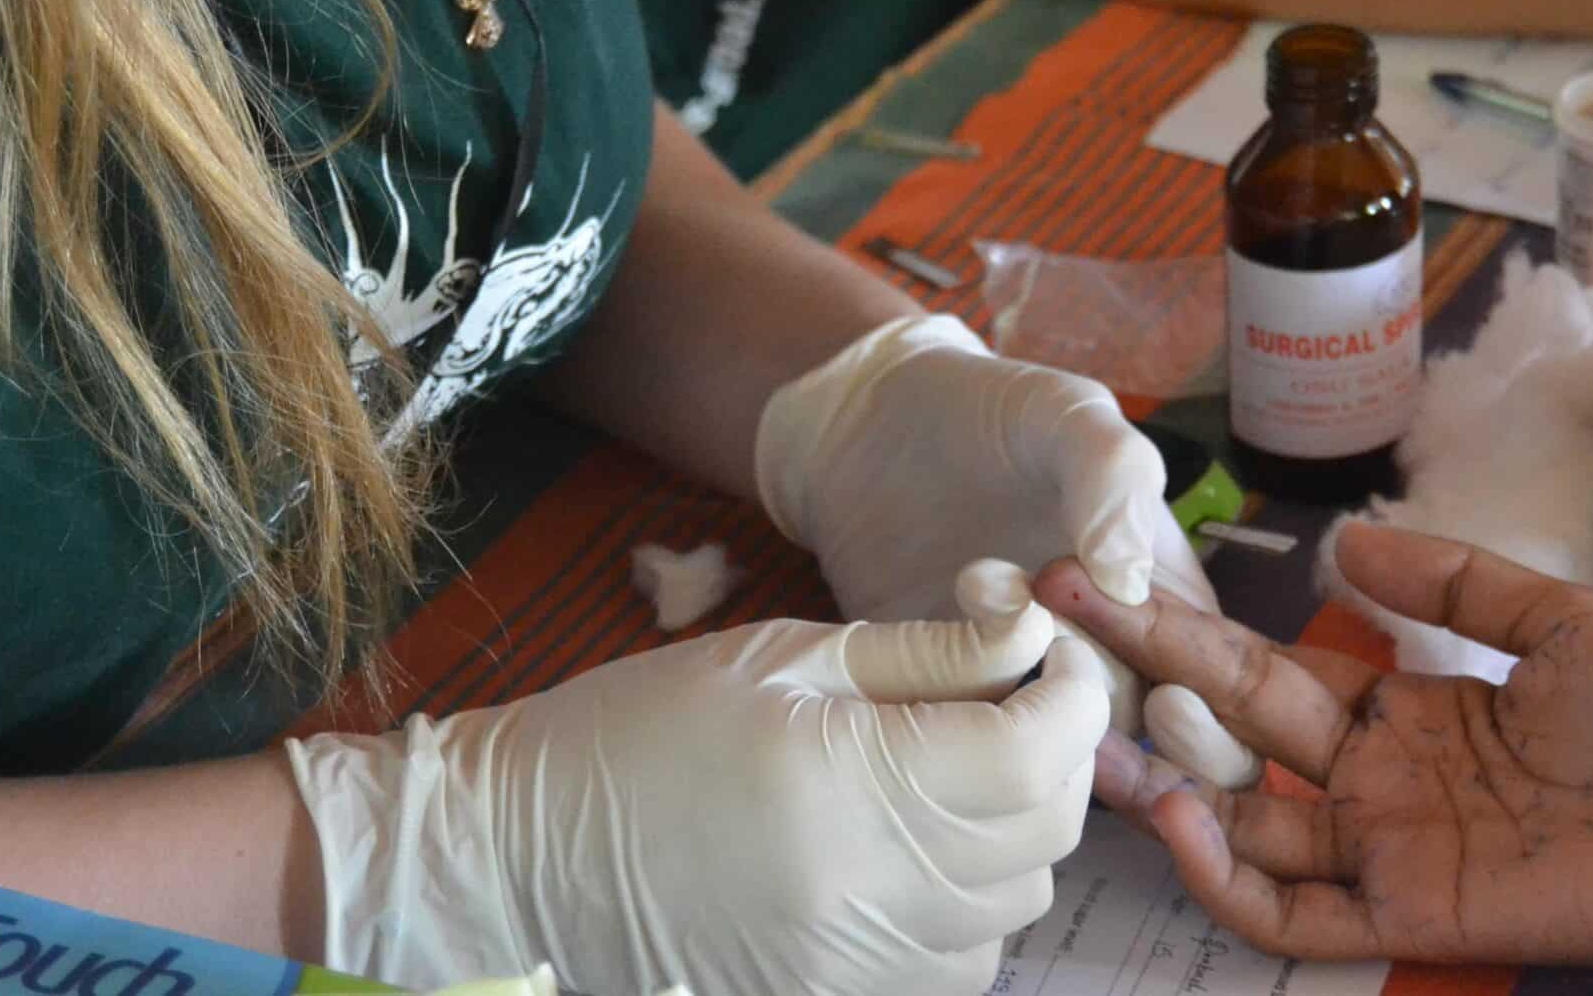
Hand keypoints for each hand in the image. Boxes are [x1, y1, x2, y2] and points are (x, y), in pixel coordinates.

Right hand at [290, 586, 1105, 994]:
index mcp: (847, 783)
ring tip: (964, 768)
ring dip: (1023, 830)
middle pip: (1046, 829)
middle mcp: (865, 891)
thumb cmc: (641, 726)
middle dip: (1058, 752)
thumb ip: (921, 650)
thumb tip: (1029, 629)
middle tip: (1018, 696)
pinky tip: (925, 849)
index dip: (1070, 691)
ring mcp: (854, 964)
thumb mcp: (781, 653)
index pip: (1037, 750)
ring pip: (1019, 902)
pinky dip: (976, 906)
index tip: (1052, 650)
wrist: (522, 852)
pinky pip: (967, 962)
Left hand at [755, 315, 1244, 766]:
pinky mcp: (952, 708)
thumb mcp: (1064, 416)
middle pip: (1155, 746)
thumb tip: (1134, 579)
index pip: (1224, 685)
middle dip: (1116, 716)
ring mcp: (1029, 692)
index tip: (1163, 683)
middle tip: (1056, 645)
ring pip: (1065, 761)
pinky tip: (939, 667)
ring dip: (1033, 717)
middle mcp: (1111, 662)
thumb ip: (1112, 477)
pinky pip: (975, 759)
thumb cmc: (991, 410)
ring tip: (982, 615)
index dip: (1207, 703)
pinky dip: (966, 736)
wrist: (865, 422)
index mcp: (1172, 601)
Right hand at [1036, 526, 1592, 969]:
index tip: (1111, 574)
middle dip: (1142, 679)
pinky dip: (1225, 873)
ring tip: (1086, 728)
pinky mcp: (1408, 910)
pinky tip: (1180, 813)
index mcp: (1398, 712)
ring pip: (1239, 828)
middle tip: (1058, 618)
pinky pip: (1292, 912)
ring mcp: (1383, 849)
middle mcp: (1371, 782)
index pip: (1263, 671)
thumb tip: (1339, 545)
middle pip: (1228, 736)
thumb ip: (1446, 581)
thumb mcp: (1550, 619)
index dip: (1186, 628)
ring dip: (1155, 784)